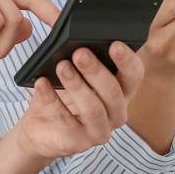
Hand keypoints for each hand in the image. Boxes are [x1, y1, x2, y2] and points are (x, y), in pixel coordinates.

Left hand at [7, 44, 144, 160]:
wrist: (40, 127)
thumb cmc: (62, 93)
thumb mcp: (72, 70)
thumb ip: (79, 53)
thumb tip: (73, 31)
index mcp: (121, 91)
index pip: (134, 75)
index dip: (127, 60)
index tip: (114, 44)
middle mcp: (116, 112)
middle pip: (113, 92)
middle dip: (96, 71)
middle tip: (80, 53)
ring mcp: (100, 131)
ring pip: (93, 109)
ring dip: (77, 85)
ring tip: (61, 66)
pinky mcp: (79, 143)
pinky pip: (66, 120)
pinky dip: (52, 99)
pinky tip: (41, 83)